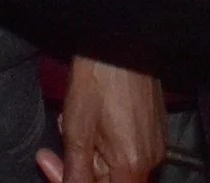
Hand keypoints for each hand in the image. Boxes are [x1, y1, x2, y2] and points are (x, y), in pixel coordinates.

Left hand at [40, 58, 164, 182]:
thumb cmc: (98, 79)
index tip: (53, 169)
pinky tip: (91, 122)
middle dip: (79, 169)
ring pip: (117, 168)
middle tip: (55, 152)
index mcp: (132, 164)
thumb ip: (75, 172)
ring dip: (90, 156)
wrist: (120, 40)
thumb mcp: (76, 131)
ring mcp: (155, 144)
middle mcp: (151, 159)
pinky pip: (127, 152)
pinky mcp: (155, 131)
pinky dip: (105, 145)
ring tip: (72, 126)